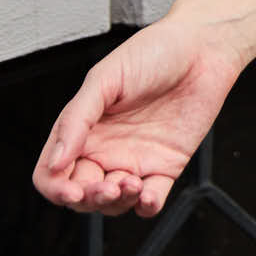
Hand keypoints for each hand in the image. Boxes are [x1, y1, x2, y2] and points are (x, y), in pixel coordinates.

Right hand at [31, 15, 243, 219]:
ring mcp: (135, 160)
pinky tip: (147, 196)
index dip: (56, 187)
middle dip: (89, 199)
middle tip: (107, 188)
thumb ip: (76, 120)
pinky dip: (146, 206)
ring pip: (114, 203)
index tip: (71, 191)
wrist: (203, 48)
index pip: (53, 173)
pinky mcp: (166, 166)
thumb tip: (55, 161)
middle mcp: (105, 149)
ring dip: (117, 203)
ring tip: (131, 183)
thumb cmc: (152, 53)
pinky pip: (150, 200)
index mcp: (83, 130)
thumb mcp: (104, 79)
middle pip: (81, 194)